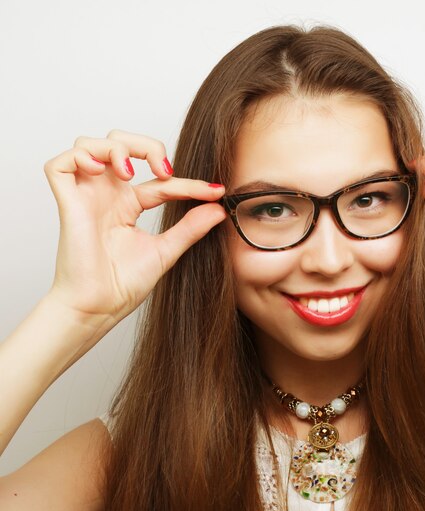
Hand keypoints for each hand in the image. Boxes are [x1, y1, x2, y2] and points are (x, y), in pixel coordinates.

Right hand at [44, 130, 225, 322]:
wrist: (101, 307)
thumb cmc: (123, 285)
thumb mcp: (167, 250)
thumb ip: (191, 228)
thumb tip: (219, 208)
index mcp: (129, 206)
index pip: (161, 181)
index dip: (188, 182)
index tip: (215, 192)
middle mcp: (107, 196)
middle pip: (119, 143)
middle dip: (145, 145)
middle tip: (164, 170)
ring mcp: (87, 197)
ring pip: (89, 145)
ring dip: (114, 147)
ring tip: (130, 173)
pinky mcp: (68, 203)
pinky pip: (59, 164)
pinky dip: (81, 156)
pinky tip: (103, 171)